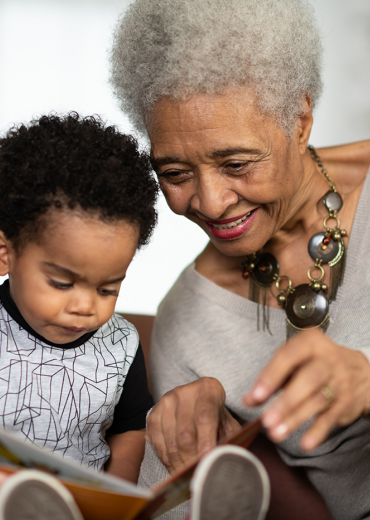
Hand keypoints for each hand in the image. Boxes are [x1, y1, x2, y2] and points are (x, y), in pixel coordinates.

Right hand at [146, 377, 241, 473]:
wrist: (195, 406)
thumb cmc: (216, 418)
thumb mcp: (228, 425)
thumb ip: (230, 440)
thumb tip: (226, 461)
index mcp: (208, 388)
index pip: (205, 417)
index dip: (206, 442)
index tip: (208, 461)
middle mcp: (184, 392)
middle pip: (186, 434)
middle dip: (193, 460)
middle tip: (200, 474)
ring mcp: (166, 402)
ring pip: (172, 444)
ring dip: (182, 465)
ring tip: (191, 475)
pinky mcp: (153, 415)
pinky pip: (159, 446)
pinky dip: (169, 462)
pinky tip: (179, 467)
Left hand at [243, 329, 369, 450]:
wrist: (360, 371)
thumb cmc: (317, 363)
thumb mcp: (295, 363)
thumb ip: (271, 379)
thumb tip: (248, 400)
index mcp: (310, 342)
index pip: (288, 356)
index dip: (271, 376)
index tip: (256, 396)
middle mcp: (327, 359)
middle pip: (307, 379)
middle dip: (285, 401)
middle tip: (266, 420)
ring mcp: (339, 380)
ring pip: (317, 400)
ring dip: (295, 418)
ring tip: (276, 433)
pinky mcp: (346, 401)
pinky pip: (331, 417)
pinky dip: (317, 432)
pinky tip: (305, 443)